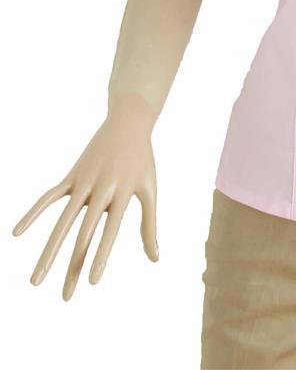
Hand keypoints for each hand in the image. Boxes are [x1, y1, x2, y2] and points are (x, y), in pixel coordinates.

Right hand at [12, 103, 158, 300]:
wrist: (128, 123)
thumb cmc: (142, 160)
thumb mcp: (149, 189)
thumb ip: (150, 225)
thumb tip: (155, 258)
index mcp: (122, 193)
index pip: (110, 231)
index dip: (100, 256)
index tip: (92, 282)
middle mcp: (101, 189)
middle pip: (84, 234)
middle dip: (74, 266)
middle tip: (65, 297)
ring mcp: (83, 182)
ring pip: (62, 222)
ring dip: (48, 252)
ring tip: (35, 280)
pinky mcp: (72, 176)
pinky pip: (48, 197)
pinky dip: (32, 213)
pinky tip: (15, 233)